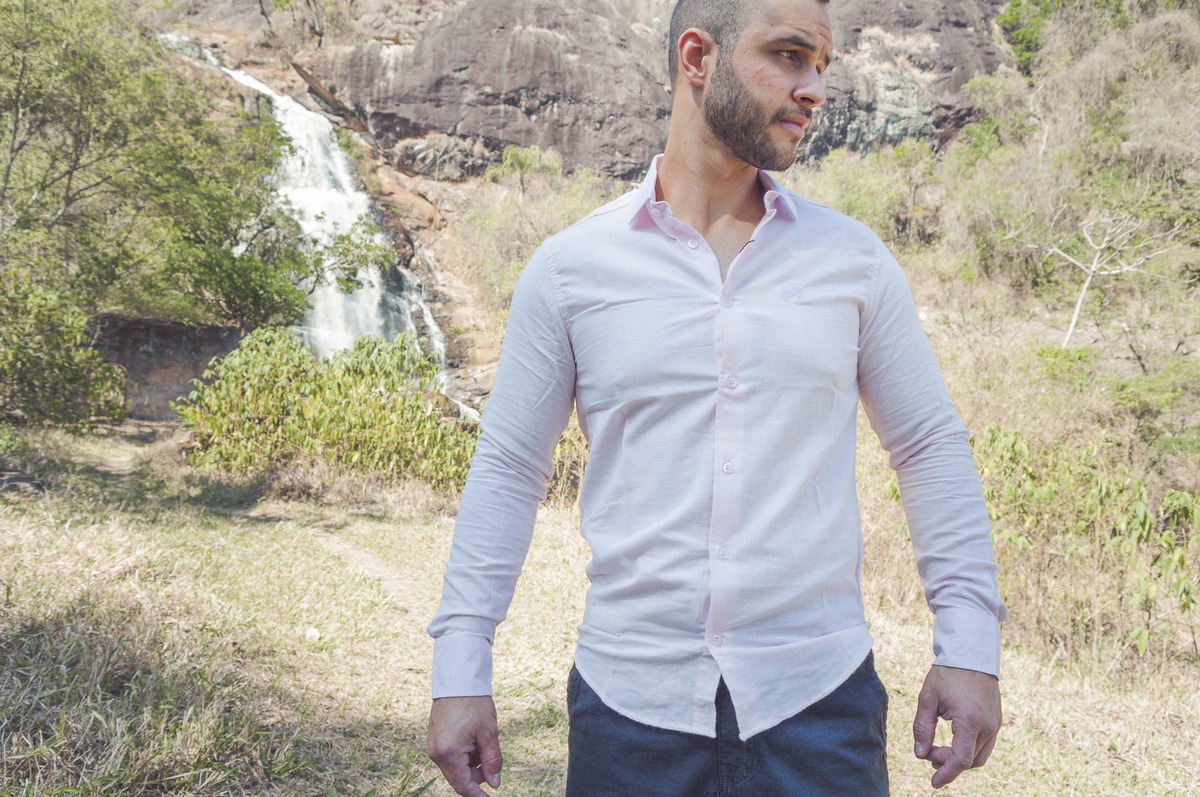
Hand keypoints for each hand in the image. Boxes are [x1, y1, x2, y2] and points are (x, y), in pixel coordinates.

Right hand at [427, 696, 502, 795]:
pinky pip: (450, 757)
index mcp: (449, 753)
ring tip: (484, 745)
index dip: (477, 795)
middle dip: (476, 777)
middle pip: (458, 778)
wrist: (458, 679)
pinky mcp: (434, 739)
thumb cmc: (474, 704)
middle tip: (492, 765)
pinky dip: (464, 756)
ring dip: (471, 765)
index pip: (463, 786)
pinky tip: (474, 741)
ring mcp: (433, 746)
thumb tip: (494, 783)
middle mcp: (436, 753)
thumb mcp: (488, 733)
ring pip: (454, 768)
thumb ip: (492, 761)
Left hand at [912, 665, 1000, 788]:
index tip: (933, 783)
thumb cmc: (947, 674)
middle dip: (947, 763)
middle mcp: (988, 726)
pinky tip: (953, 742)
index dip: (946, 773)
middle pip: (969, 761)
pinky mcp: (997, 721)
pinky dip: (969, 750)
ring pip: (979, 756)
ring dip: (959, 759)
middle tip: (928, 753)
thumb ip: (922, 728)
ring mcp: (996, 724)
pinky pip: (985, 745)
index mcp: (970, 720)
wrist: (971, 655)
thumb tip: (920, 753)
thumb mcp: (928, 698)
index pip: (961, 760)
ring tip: (939, 751)